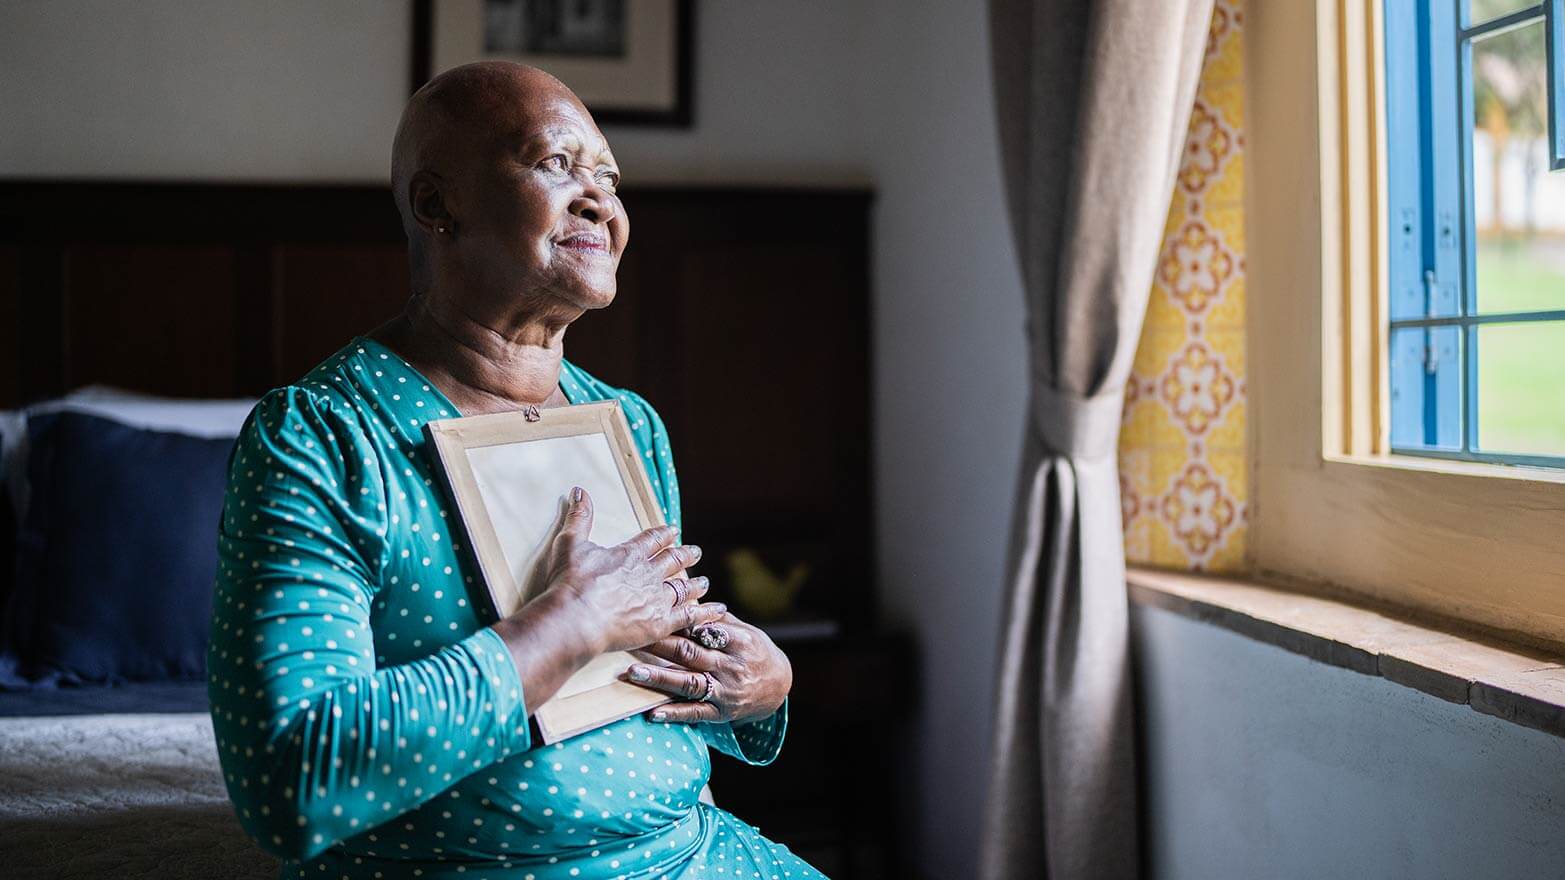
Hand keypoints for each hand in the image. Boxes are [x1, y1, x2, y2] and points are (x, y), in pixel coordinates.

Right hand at [535, 487, 725, 653]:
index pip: (652, 540)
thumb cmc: (571, 582)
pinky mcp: (660, 623)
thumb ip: (579, 517)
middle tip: (695, 551)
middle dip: (684, 555)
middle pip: (672, 561)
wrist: (576, 616)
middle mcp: (648, 574)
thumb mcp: (570, 543)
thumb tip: (580, 491)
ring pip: (683, 588)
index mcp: (630, 554)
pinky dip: (704, 613)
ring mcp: (656, 598)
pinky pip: (689, 616)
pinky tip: (717, 611)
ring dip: (695, 584)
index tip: (672, 530)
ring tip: (704, 581)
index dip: (663, 534)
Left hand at [625, 611, 792, 724]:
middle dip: (661, 646)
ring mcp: (726, 691)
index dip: (680, 624)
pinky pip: (695, 713)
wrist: (779, 687)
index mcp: (739, 642)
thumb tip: (689, 600)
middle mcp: (732, 667)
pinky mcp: (721, 713)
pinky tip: (653, 713)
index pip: (706, 631)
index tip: (654, 615)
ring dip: (659, 678)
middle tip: (634, 638)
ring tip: (634, 673)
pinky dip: (674, 713)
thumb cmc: (756, 651)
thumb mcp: (746, 631)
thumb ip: (718, 620)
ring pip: (689, 683)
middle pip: (691, 654)